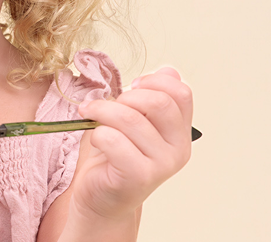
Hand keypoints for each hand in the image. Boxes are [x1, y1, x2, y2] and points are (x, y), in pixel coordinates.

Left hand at [69, 67, 193, 223]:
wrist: (100, 199)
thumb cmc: (114, 157)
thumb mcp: (133, 121)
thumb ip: (151, 97)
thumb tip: (168, 71)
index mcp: (180, 132)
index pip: (181, 92)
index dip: (154, 81)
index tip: (131, 87)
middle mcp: (178, 149)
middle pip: (159, 102)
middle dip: (126, 97)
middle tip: (106, 105)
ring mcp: (161, 165)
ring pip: (130, 118)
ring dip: (102, 111)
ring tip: (89, 115)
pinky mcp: (139, 176)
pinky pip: (113, 139)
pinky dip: (97, 133)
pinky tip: (96, 140)